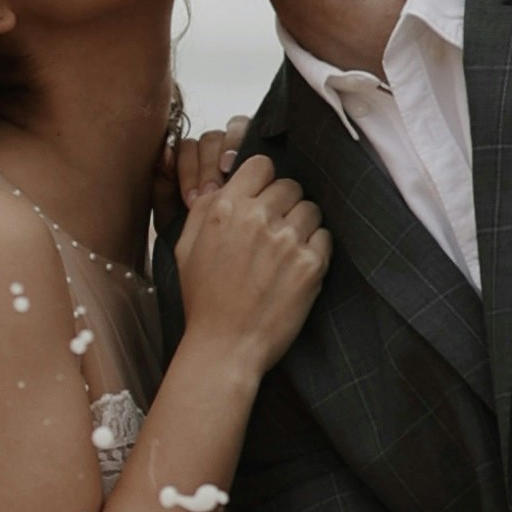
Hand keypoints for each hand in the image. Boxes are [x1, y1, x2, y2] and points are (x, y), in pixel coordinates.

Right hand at [170, 146, 327, 378]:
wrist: (225, 346)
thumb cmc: (203, 300)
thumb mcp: (186, 247)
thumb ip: (205, 209)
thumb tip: (224, 183)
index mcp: (226, 208)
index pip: (261, 165)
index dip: (264, 180)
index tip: (263, 197)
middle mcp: (258, 218)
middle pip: (290, 185)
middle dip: (284, 204)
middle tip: (276, 229)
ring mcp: (287, 240)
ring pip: (311, 209)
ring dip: (303, 224)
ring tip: (288, 249)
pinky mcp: (311, 265)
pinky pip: (325, 237)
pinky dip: (316, 248)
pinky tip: (298, 266)